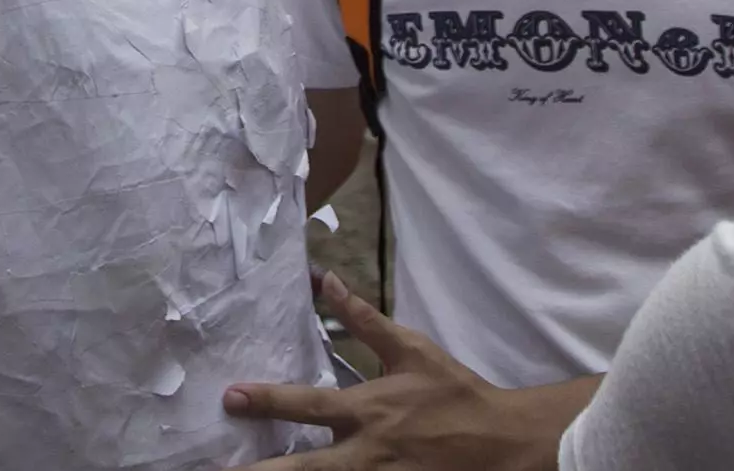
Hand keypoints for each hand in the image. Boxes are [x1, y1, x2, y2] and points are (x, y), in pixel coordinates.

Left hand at [224, 273, 593, 469]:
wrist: (502, 443)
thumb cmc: (455, 392)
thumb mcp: (411, 350)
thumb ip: (365, 320)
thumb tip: (330, 282)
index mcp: (368, 410)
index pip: (307, 404)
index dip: (266, 401)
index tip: (231, 398)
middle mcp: (366, 451)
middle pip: (303, 468)